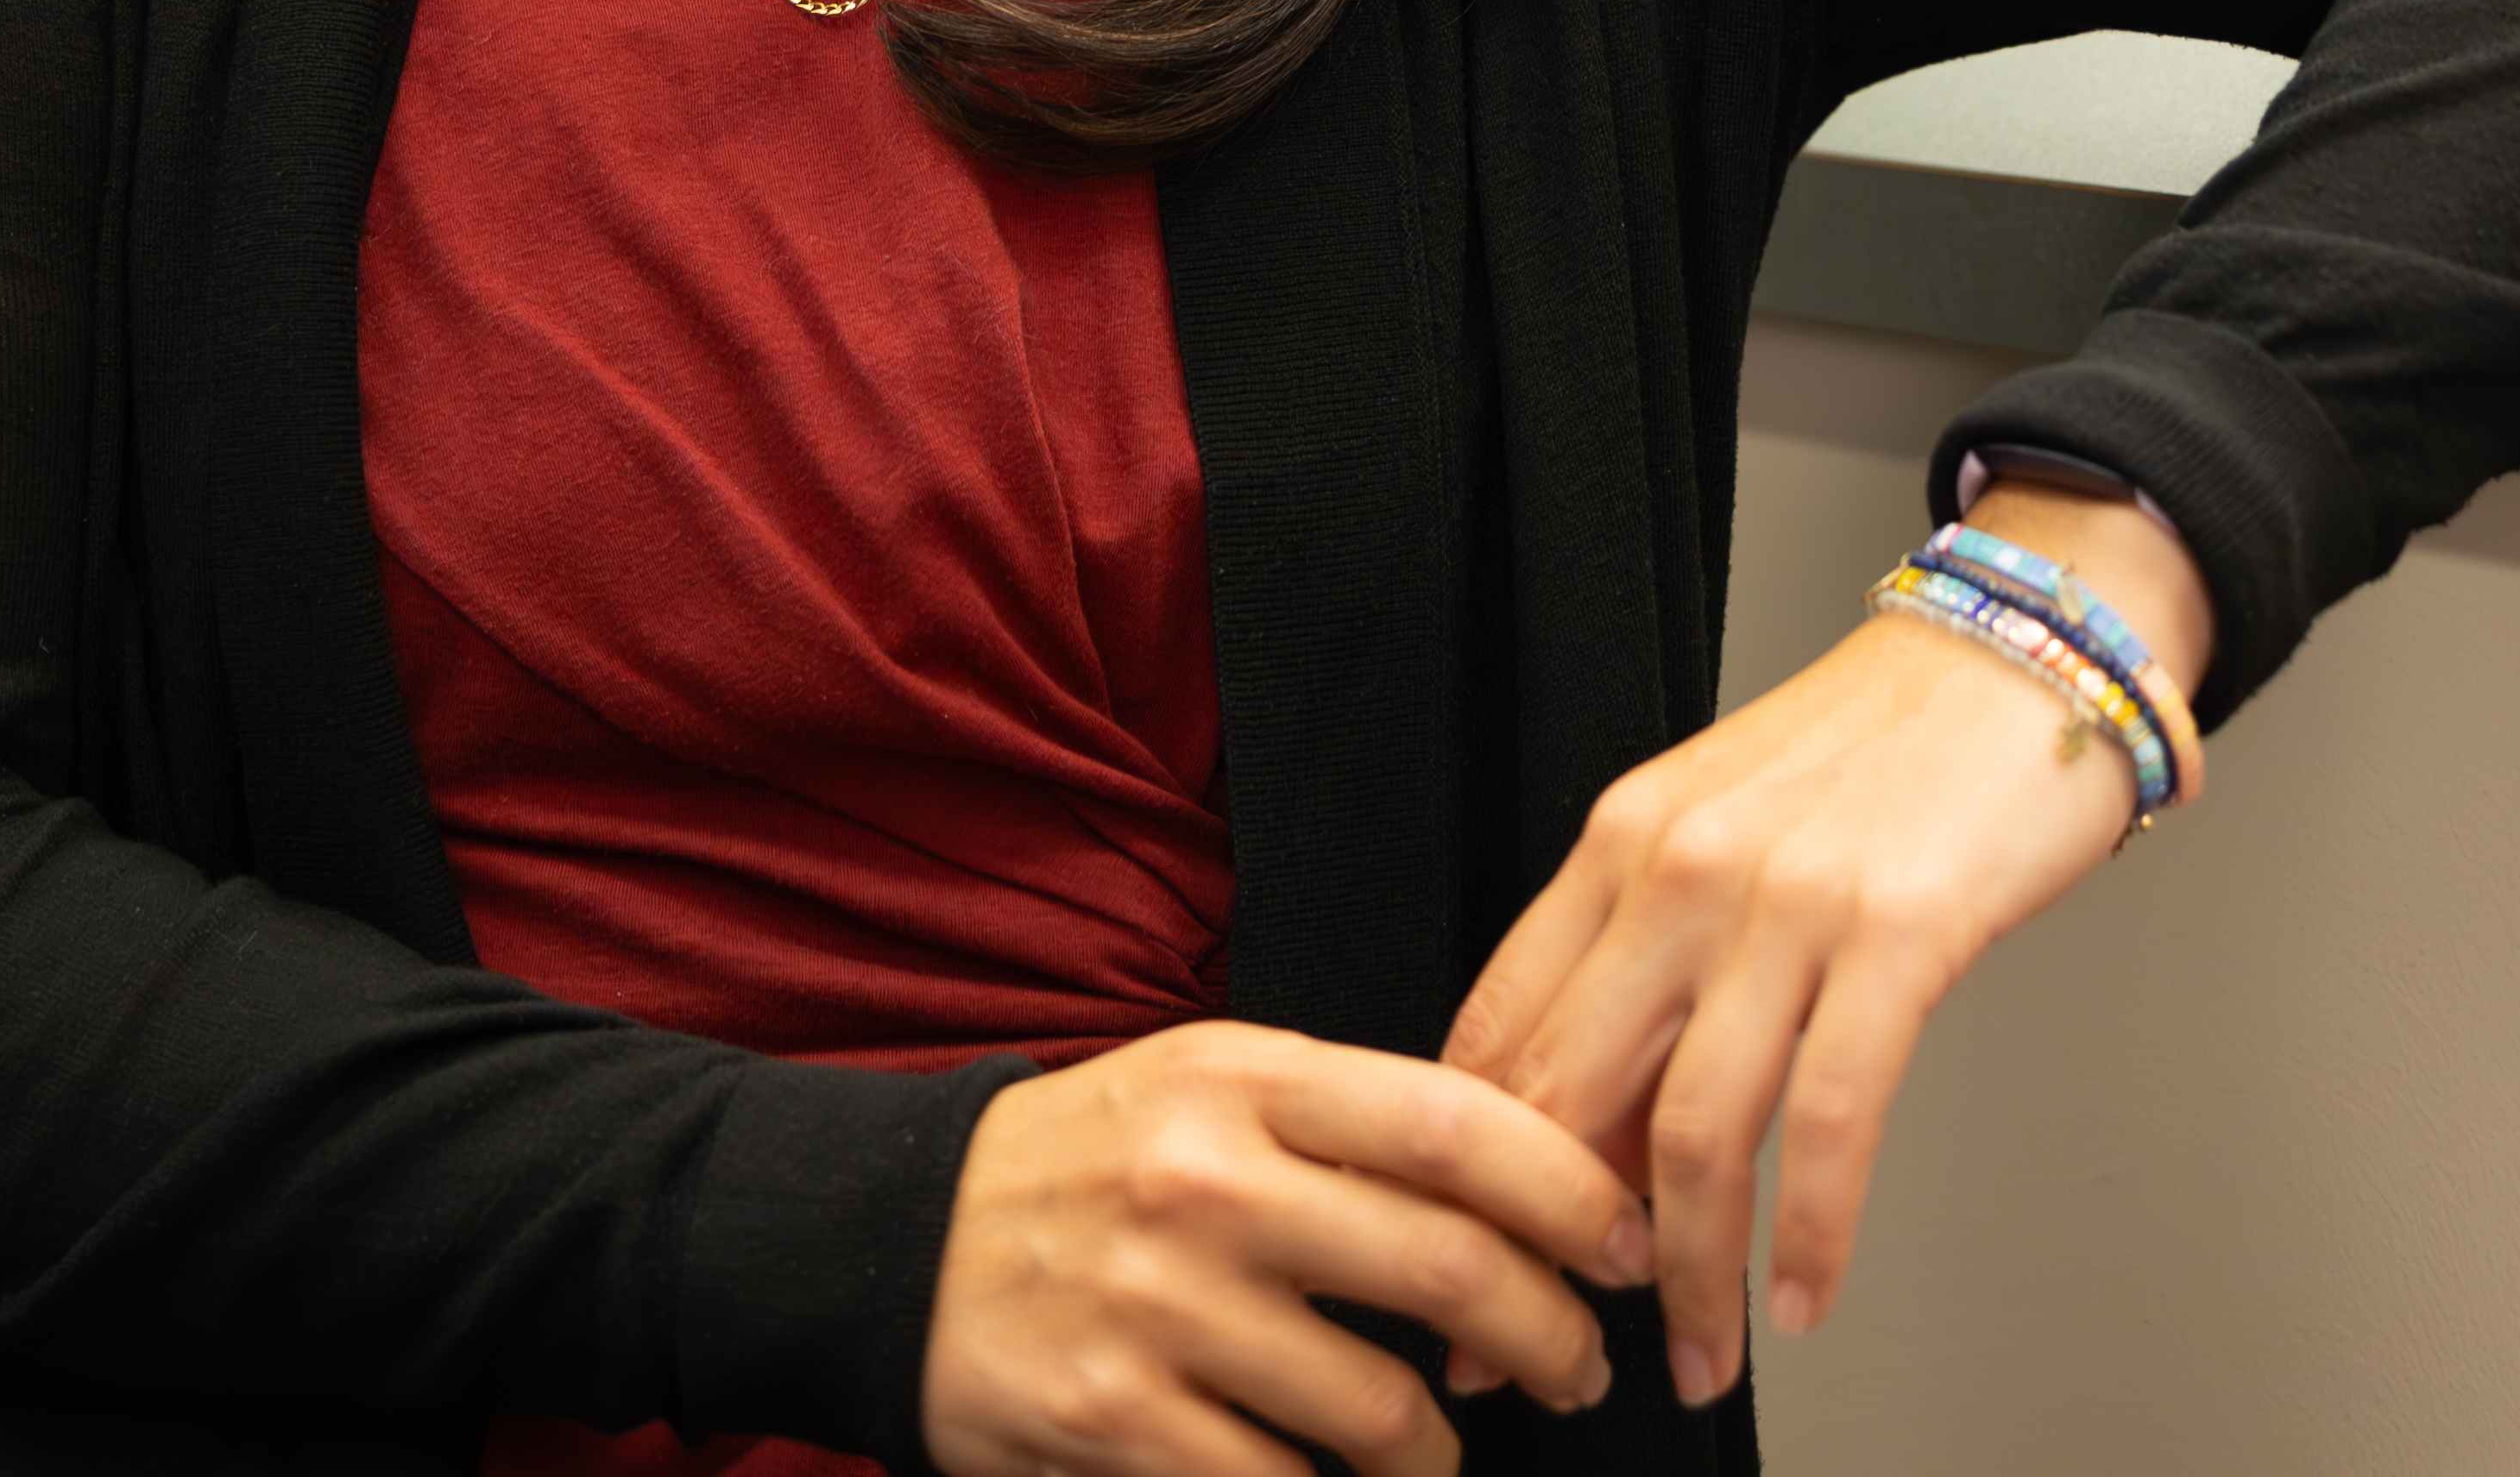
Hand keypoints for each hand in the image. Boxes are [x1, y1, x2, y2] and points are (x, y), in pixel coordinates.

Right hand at [918, 1021, 1644, 1476]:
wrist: (893, 1239)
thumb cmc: (1084, 1163)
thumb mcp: (1209, 1086)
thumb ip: (1350, 1123)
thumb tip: (1531, 1180)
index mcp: (1246, 1080)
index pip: (1457, 1124)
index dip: (1572, 1192)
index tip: (1626, 1244)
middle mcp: (1207, 1181)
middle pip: (1446, 1267)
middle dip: (1550, 1336)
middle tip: (1579, 1368)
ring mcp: (1158, 1304)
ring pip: (1378, 1405)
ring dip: (1440, 1452)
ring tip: (1441, 1451)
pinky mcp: (1115, 1418)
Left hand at [1440, 490, 2209, 1407]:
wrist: (2022, 651)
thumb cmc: (1882, 751)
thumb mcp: (1725, 828)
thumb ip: (1653, 957)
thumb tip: (1596, 1124)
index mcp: (1623, 840)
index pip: (1499, 1034)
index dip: (1473, 1176)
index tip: (1475, 1267)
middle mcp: (1682, 867)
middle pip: (1569, 1099)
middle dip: (1551, 1254)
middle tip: (1555, 1356)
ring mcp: (1787, 899)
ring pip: (1692, 1131)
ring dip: (1689, 1278)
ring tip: (1698, 1360)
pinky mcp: (1899, 930)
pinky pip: (1830, 1115)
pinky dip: (1807, 1231)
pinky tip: (1803, 1295)